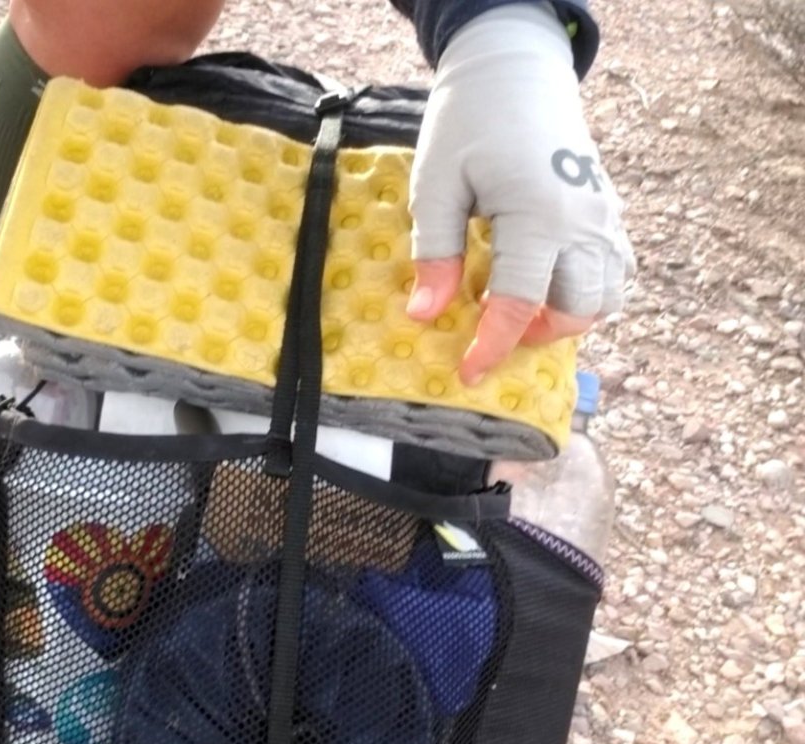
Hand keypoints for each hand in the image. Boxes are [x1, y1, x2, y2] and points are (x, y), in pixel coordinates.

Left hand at [405, 2, 634, 384]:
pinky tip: (549, 288)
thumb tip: (425, 315)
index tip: (467, 374)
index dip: (493, 346)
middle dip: (534, 335)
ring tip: (519, 308)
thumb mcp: (436, 186)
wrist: (515, 71)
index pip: (519, 301)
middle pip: (577, 310)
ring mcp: (603, 217)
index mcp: (537, 214)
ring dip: (565, 318)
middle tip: (491, 329)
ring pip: (605, 297)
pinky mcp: (608, 212)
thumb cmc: (468, 124)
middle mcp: (583, 221)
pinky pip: (615, 271)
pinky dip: (588, 294)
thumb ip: (436, 253)